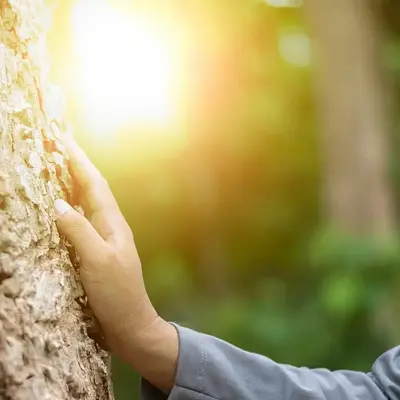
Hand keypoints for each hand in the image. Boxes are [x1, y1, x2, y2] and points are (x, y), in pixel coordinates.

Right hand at [55, 138, 177, 390]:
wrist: (132, 325)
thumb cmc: (118, 295)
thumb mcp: (99, 261)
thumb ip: (80, 232)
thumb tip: (57, 204)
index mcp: (113, 224)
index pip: (94, 185)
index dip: (79, 162)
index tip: (63, 139)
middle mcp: (110, 227)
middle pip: (91, 190)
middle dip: (75, 167)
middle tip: (57, 147)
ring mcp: (104, 240)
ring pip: (86, 205)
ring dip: (73, 185)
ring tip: (57, 169)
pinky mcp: (97, 254)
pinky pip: (82, 223)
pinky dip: (70, 210)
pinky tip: (61, 211)